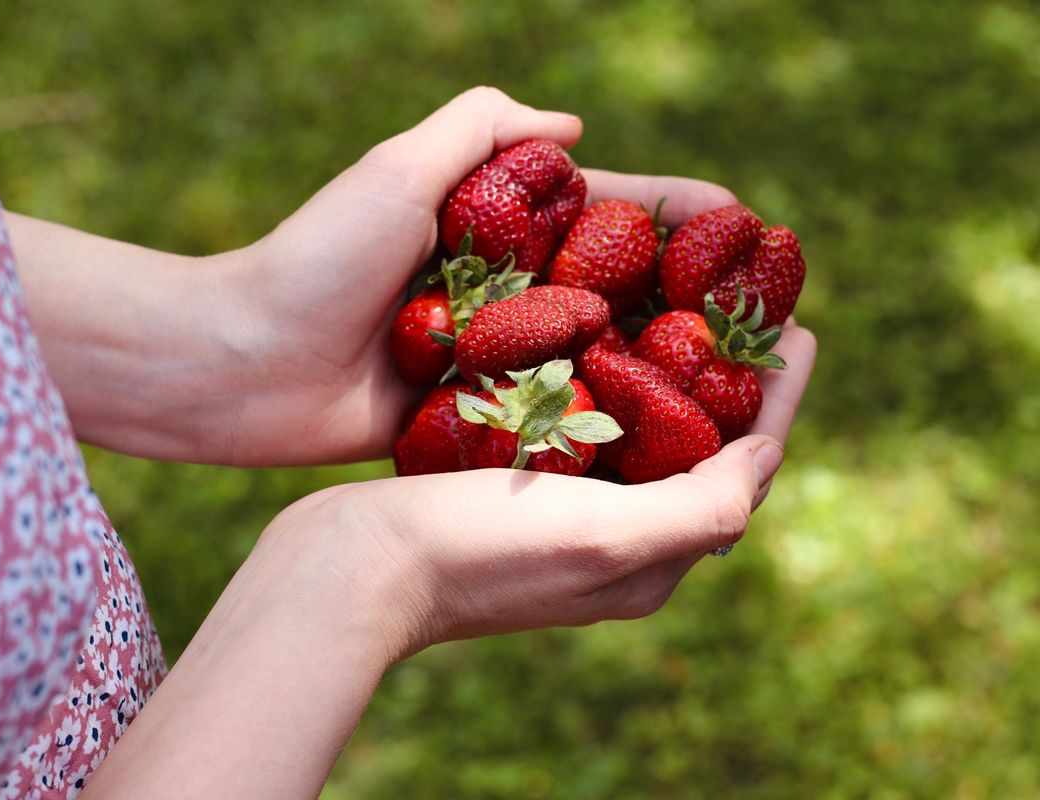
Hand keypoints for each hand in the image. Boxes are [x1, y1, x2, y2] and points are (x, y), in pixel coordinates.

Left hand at [209, 87, 740, 465]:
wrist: (240, 365)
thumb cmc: (316, 260)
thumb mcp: (395, 169)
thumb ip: (479, 131)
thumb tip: (575, 129)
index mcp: (489, 225)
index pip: (605, 211)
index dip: (678, 218)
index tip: (752, 229)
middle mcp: (499, 289)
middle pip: (611, 287)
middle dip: (684, 300)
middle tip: (760, 326)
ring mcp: (486, 356)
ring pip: (588, 356)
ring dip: (652, 368)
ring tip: (732, 391)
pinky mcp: (466, 415)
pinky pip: (544, 416)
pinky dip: (595, 424)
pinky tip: (657, 446)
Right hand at [271, 316, 815, 656]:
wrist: (350, 570)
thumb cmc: (475, 554)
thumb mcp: (604, 537)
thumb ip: (701, 505)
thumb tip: (769, 454)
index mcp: (651, 560)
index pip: (744, 470)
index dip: (778, 399)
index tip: (799, 327)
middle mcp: (616, 540)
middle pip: (697, 447)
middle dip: (725, 378)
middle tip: (740, 304)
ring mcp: (564, 515)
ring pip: (640, 431)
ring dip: (666, 371)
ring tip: (678, 300)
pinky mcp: (516, 489)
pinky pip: (582, 424)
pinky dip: (603, 376)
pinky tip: (594, 329)